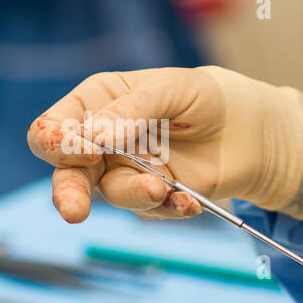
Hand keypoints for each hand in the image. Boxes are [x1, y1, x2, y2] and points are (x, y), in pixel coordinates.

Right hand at [26, 66, 302, 224]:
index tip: (84, 149)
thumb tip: (92, 137)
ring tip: (162, 187)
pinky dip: (169, 207)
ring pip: (111, 195)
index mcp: (95, 104)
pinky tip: (189, 200)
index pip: (52, 129)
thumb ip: (131, 112)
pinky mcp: (150, 200)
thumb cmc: (206, 97)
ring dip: (135, 194)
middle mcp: (100, 143)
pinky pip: (148, 212)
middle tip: (74, 211)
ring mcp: (123, 174)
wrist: (250, 130)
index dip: (57, 142)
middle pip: (66, 174)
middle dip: (68, 194)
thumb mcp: (172, 90)